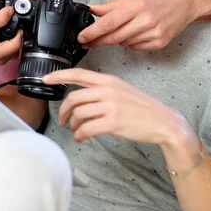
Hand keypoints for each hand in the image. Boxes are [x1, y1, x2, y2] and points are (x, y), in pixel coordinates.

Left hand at [43, 68, 186, 144]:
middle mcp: (108, 90)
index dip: (59, 76)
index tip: (46, 79)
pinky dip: (79, 135)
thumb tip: (82, 95)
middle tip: (63, 119)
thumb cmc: (143, 108)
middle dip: (64, 110)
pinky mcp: (112, 123)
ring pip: (78, 114)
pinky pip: (86, 129)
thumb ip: (103, 89)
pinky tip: (82, 137)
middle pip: (74, 97)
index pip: (79, 73)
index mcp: (109, 80)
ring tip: (76, 130)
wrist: (163, 121)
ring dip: (73, 125)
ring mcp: (110, 106)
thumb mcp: (122, 90)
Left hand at [78, 0, 198, 49]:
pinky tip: (137, 31)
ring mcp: (155, 33)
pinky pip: (136, 47)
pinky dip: (131, 41)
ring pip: (124, 43)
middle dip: (98, 40)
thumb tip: (92, 10)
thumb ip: (111, 4)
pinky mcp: (161, 42)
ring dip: (117, 38)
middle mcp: (146, 20)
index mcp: (137, 4)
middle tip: (88, 41)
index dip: (92, 32)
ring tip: (123, 26)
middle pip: (114, 37)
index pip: (108, 23)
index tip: (81, 37)